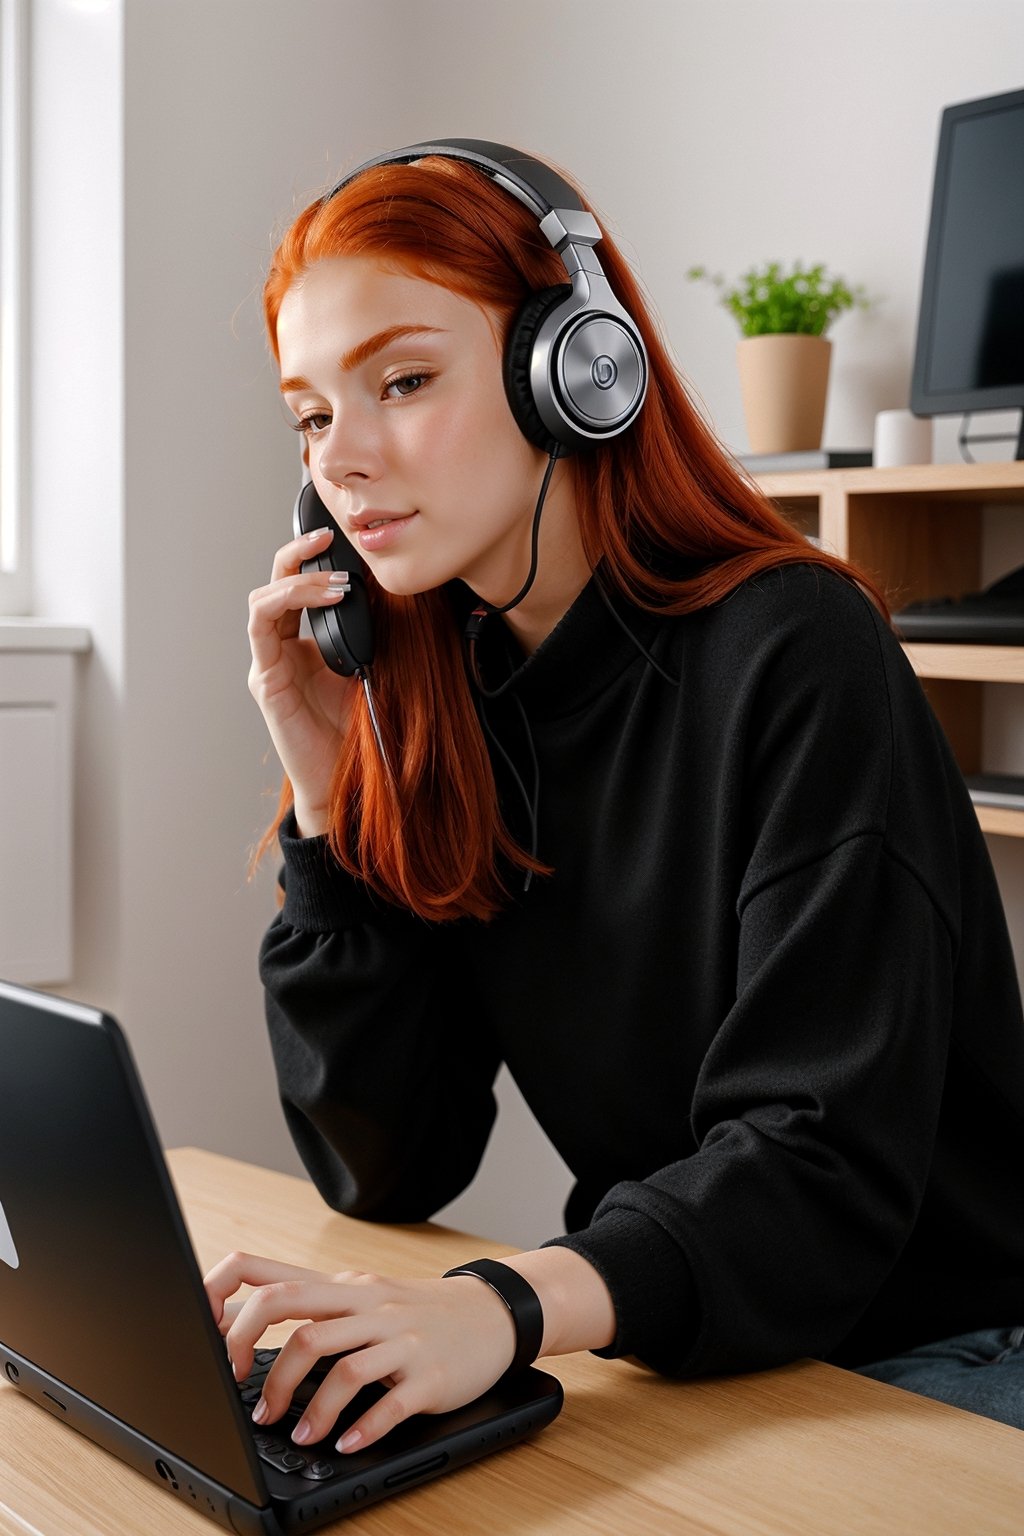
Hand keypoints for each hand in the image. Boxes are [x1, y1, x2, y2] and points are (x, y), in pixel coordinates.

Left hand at [203, 1251, 517, 1453]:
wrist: (492, 1315)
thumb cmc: (415, 1312)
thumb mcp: (360, 1297)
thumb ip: (307, 1305)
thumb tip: (233, 1322)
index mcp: (340, 1286)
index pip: (264, 1271)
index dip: (221, 1295)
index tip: (205, 1332)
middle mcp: (365, 1304)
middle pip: (291, 1309)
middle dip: (252, 1353)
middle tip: (248, 1396)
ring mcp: (398, 1336)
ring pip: (336, 1362)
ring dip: (306, 1406)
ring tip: (296, 1434)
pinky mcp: (428, 1373)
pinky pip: (389, 1402)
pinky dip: (361, 1428)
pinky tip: (346, 1444)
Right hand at [247, 528, 356, 835]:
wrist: (348, 783)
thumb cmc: (359, 733)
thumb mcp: (375, 670)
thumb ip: (373, 636)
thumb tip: (397, 592)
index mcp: (306, 646)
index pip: (300, 589)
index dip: (314, 560)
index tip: (340, 538)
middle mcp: (283, 651)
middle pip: (276, 584)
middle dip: (298, 554)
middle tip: (327, 536)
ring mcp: (270, 664)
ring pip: (265, 600)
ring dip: (297, 578)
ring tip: (334, 578)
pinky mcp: (266, 680)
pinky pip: (262, 627)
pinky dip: (286, 602)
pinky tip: (321, 598)